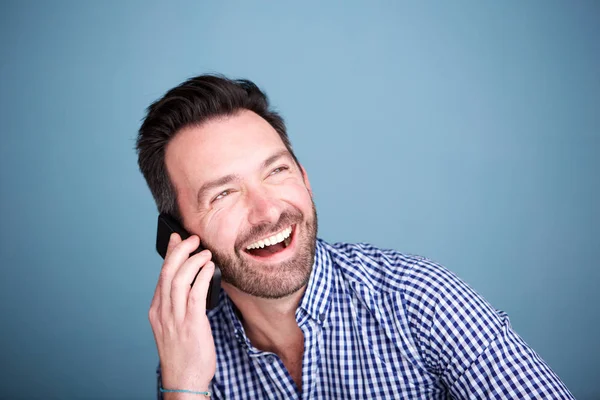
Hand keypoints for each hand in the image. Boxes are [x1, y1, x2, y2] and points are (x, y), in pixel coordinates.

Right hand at [149, 233, 215, 392]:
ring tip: (204, 251)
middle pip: (167, 273)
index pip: (161, 275)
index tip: (177, 238)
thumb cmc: (184, 353)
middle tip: (192, 238)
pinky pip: (195, 294)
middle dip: (179, 251)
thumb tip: (193, 281)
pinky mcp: (191, 324)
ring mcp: (175, 318)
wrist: (184, 380)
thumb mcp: (174, 326)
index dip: (170, 254)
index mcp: (157, 311)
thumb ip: (179, 304)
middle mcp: (163, 312)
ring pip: (179, 280)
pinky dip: (202, 277)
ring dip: (192, 261)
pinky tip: (210, 268)